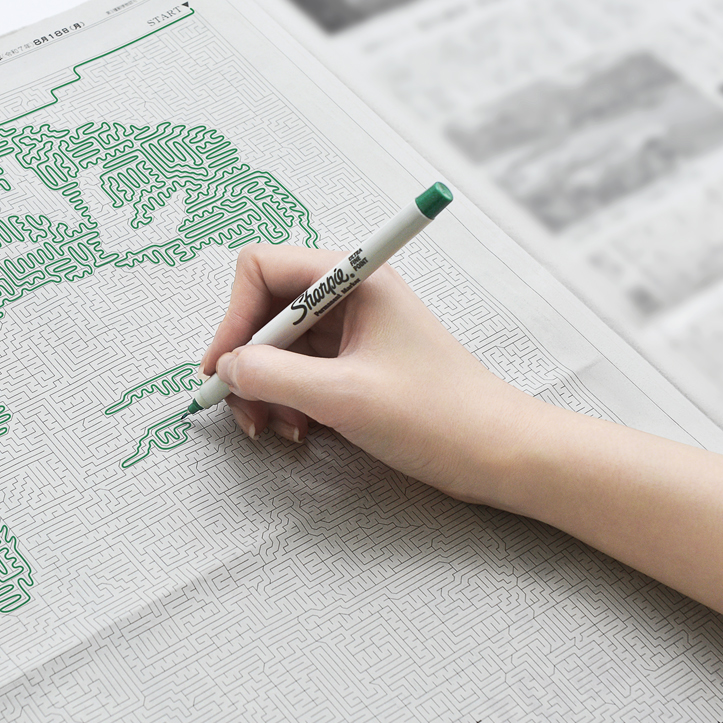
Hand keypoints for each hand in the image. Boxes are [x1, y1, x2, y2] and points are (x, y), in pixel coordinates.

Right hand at [200, 242, 546, 504]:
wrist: (498, 453)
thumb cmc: (439, 416)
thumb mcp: (343, 397)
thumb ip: (274, 377)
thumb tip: (228, 368)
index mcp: (355, 278)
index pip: (263, 269)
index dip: (234, 317)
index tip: (225, 366)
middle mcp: (351, 296)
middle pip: (266, 311)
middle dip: (248, 362)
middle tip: (241, 408)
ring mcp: (353, 331)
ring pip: (279, 347)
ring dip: (265, 388)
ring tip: (274, 429)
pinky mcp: (356, 365)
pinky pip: (300, 372)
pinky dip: (288, 401)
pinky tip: (299, 431)